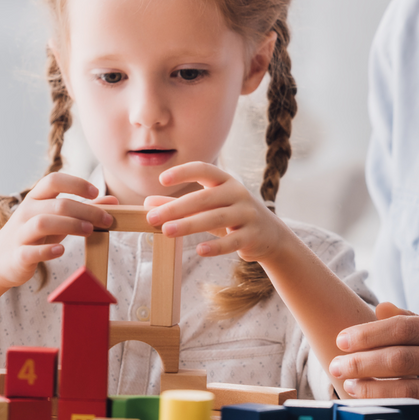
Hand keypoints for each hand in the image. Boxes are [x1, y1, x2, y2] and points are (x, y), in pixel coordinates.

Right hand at [0, 172, 114, 287]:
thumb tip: (114, 201)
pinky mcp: (17, 255)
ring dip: (70, 225)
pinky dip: (47, 251)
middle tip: (106, 219)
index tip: (96, 192)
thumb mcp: (59, 218)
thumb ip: (85, 208)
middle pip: (57, 204)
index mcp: (36, 198)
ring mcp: (20, 233)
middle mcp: (27, 212)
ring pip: (43, 223)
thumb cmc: (36, 235)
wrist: (1, 259)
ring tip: (89, 230)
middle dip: (85, 210)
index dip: (76, 183)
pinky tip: (61, 251)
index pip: (53, 180)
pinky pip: (30, 251)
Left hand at [144, 162, 290, 260]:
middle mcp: (238, 193)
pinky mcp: (252, 235)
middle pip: (204, 197)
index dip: (184, 172)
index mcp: (226, 181)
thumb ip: (180, 204)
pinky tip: (199, 250)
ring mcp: (247, 214)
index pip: (204, 169)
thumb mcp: (208, 207)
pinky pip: (233, 241)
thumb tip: (148, 204)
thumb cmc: (231, 216)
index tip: (162, 180)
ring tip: (167, 231)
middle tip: (153, 217)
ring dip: (189, 224)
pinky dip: (216, 247)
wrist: (270, 234)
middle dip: (177, 207)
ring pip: (216, 218)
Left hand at [329, 302, 418, 419]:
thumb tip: (378, 307)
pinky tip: (373, 407)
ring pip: (408, 389)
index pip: (401, 329)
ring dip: (372, 389)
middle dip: (362, 362)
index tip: (341, 340)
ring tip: (348, 386)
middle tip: (334, 364)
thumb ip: (414, 320)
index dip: (367, 334)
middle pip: (400, 358)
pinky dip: (394, 410)